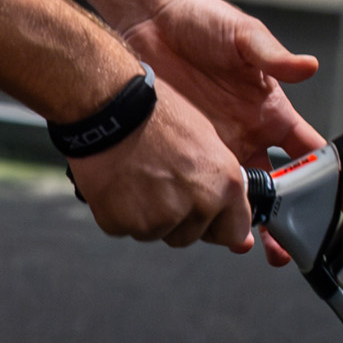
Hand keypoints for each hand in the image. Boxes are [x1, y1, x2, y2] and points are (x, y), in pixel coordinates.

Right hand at [67, 91, 255, 252]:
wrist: (109, 107)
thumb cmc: (155, 112)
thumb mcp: (205, 139)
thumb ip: (218, 181)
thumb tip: (226, 211)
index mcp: (224, 184)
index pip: (233, 233)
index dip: (217, 224)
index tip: (206, 217)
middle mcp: (197, 206)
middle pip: (189, 235)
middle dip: (176, 217)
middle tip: (157, 180)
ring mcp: (159, 219)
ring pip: (155, 232)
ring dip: (145, 214)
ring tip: (135, 176)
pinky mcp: (123, 222)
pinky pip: (123, 227)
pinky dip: (118, 211)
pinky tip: (116, 182)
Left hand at [117, 0, 323, 266]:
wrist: (152, 19)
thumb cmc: (203, 20)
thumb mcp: (245, 35)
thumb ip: (274, 57)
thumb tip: (307, 66)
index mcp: (271, 110)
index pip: (309, 152)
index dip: (328, 179)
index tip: (340, 204)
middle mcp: (247, 132)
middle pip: (276, 187)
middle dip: (285, 218)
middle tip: (288, 245)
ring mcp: (216, 143)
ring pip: (238, 194)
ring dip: (245, 220)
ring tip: (247, 244)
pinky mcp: (185, 146)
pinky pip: (199, 183)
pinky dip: (205, 205)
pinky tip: (204, 221)